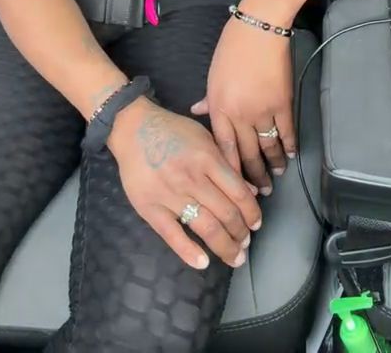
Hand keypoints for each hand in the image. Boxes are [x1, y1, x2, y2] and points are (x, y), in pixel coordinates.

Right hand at [108, 98, 261, 269]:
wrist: (133, 128)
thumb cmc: (173, 130)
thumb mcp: (205, 137)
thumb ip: (227, 163)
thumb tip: (250, 191)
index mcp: (208, 159)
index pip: (238, 193)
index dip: (251, 213)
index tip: (256, 224)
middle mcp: (192, 179)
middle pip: (226, 214)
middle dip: (241, 234)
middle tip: (246, 243)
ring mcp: (171, 195)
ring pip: (206, 227)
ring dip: (224, 246)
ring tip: (234, 256)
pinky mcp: (150, 208)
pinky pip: (172, 235)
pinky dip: (189, 252)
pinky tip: (203, 262)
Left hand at [190, 17, 295, 194]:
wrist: (258, 30)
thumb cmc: (231, 49)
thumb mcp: (213, 76)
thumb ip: (208, 98)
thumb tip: (198, 110)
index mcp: (220, 108)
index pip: (224, 149)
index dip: (231, 171)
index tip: (235, 186)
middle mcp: (240, 115)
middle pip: (248, 153)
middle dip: (254, 176)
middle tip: (260, 192)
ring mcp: (263, 111)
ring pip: (269, 147)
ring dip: (274, 165)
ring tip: (277, 177)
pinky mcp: (283, 103)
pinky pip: (287, 131)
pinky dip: (290, 145)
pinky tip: (291, 154)